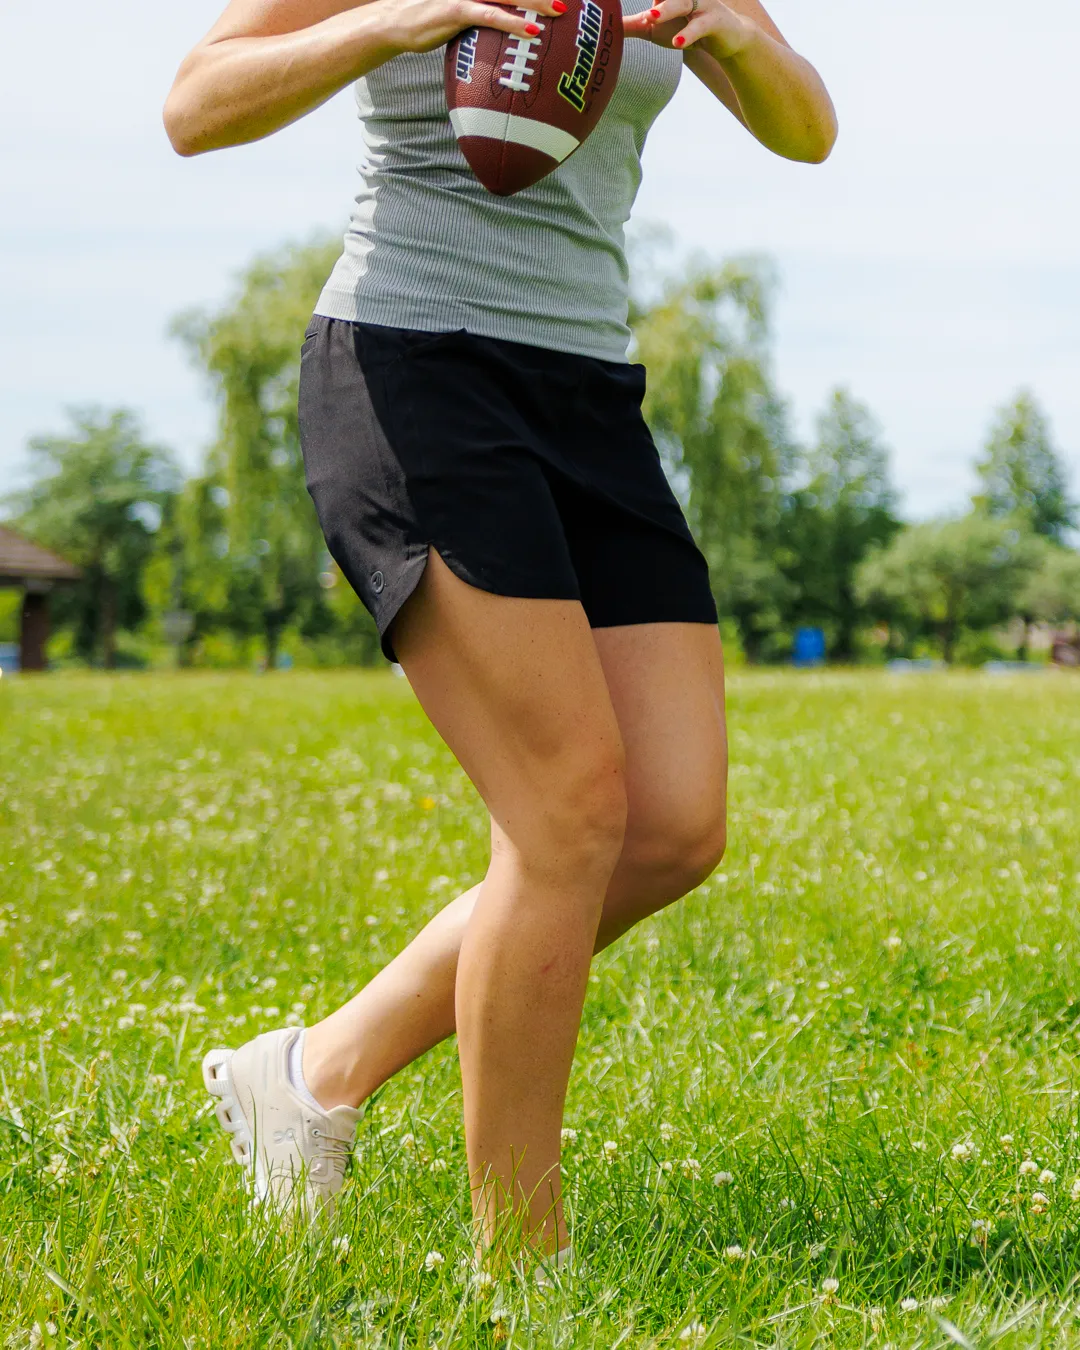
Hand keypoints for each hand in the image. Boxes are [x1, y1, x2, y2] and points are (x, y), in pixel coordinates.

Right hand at [384, 0, 567, 54]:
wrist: (394, 21)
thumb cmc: (428, 18)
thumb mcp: (459, 10)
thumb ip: (482, 11)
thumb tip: (503, 27)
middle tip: (565, 1)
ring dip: (535, 2)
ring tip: (559, 11)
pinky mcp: (455, 9)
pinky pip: (490, 14)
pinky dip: (513, 22)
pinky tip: (532, 30)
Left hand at [624, 0, 754, 56]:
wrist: (727, 39)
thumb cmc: (687, 28)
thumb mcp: (656, 28)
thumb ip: (635, 25)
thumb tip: (609, 26)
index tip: (642, 9)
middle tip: (643, 10)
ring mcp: (703, 3)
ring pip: (682, 3)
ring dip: (667, 10)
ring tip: (650, 18)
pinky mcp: (715, 20)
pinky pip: (701, 25)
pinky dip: (689, 33)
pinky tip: (678, 42)